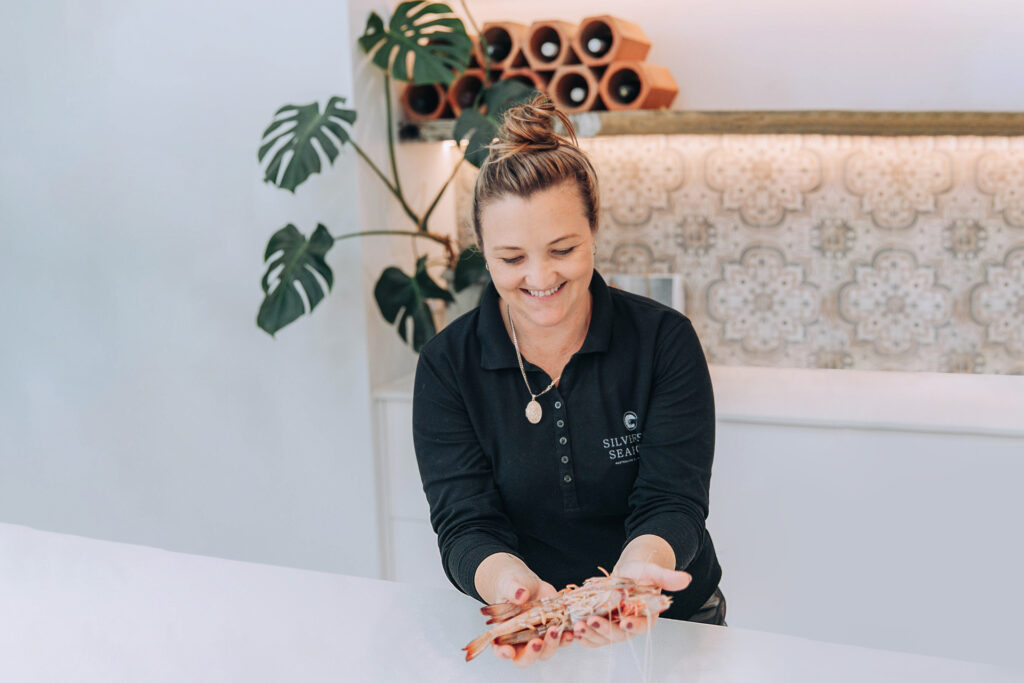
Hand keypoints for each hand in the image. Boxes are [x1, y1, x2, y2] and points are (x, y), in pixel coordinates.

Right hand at [490, 573, 571, 666]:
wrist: (528, 585)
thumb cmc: (512, 587)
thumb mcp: (509, 585)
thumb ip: (512, 590)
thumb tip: (521, 595)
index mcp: (504, 633)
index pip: (500, 649)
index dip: (503, 653)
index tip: (509, 651)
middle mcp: (521, 641)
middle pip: (525, 658)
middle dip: (532, 653)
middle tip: (537, 642)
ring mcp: (539, 638)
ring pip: (546, 651)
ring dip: (551, 644)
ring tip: (555, 630)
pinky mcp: (553, 630)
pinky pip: (562, 639)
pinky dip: (566, 637)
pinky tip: (570, 630)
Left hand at [572, 561, 690, 648]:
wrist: (626, 573)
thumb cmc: (641, 573)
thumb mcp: (653, 571)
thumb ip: (667, 577)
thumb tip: (687, 579)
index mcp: (646, 616)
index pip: (641, 625)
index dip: (634, 625)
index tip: (625, 621)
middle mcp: (629, 625)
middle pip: (618, 634)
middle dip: (605, 629)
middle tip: (592, 621)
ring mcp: (614, 627)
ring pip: (602, 637)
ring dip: (590, 634)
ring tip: (578, 626)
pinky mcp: (600, 626)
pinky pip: (592, 636)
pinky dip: (583, 636)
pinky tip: (574, 631)